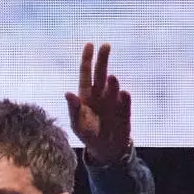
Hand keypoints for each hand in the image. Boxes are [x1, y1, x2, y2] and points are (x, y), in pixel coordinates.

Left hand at [65, 42, 131, 165]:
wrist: (106, 149)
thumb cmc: (88, 134)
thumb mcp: (77, 124)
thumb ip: (73, 109)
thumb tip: (68, 93)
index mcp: (86, 96)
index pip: (86, 74)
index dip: (87, 60)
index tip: (90, 45)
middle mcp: (100, 95)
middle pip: (101, 74)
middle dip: (103, 60)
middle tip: (106, 46)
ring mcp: (113, 102)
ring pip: (112, 88)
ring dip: (112, 83)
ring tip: (111, 77)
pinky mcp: (124, 112)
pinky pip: (125, 102)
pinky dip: (124, 98)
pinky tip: (123, 93)